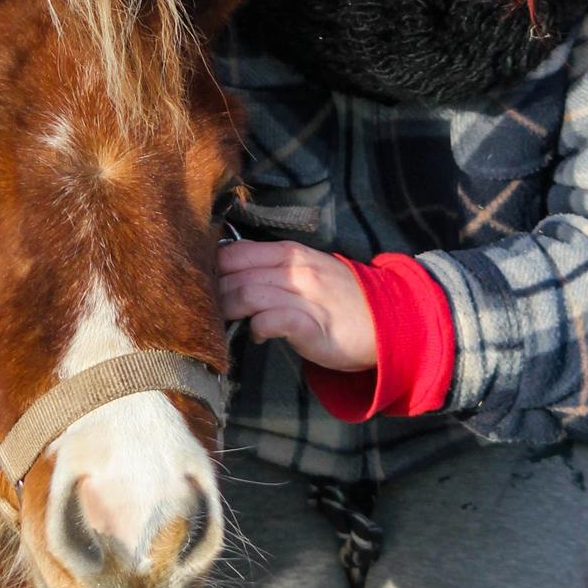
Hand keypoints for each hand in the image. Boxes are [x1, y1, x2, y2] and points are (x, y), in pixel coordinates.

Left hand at [217, 240, 376, 371]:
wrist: (388, 320)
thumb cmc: (339, 298)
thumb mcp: (305, 271)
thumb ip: (269, 269)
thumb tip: (225, 275)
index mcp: (289, 253)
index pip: (234, 252)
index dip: (210, 268)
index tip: (199, 286)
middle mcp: (295, 270)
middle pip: (234, 275)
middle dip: (213, 294)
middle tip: (205, 311)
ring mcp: (305, 297)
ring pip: (248, 294)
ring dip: (229, 311)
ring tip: (226, 324)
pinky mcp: (312, 326)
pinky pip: (274, 320)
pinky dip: (258, 327)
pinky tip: (258, 335)